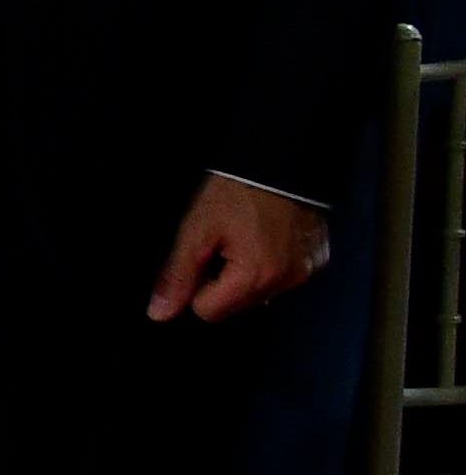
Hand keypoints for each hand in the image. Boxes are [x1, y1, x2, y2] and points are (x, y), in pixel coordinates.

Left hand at [148, 175, 328, 322]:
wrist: (282, 160)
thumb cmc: (237, 190)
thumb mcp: (197, 230)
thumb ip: (177, 275)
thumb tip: (160, 314)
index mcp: (256, 277)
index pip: (208, 312)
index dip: (196, 287)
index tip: (202, 256)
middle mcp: (286, 281)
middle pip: (234, 305)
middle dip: (220, 281)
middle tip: (222, 243)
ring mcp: (305, 271)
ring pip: (257, 294)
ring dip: (244, 274)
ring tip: (243, 237)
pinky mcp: (316, 259)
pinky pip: (281, 277)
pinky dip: (268, 265)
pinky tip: (263, 238)